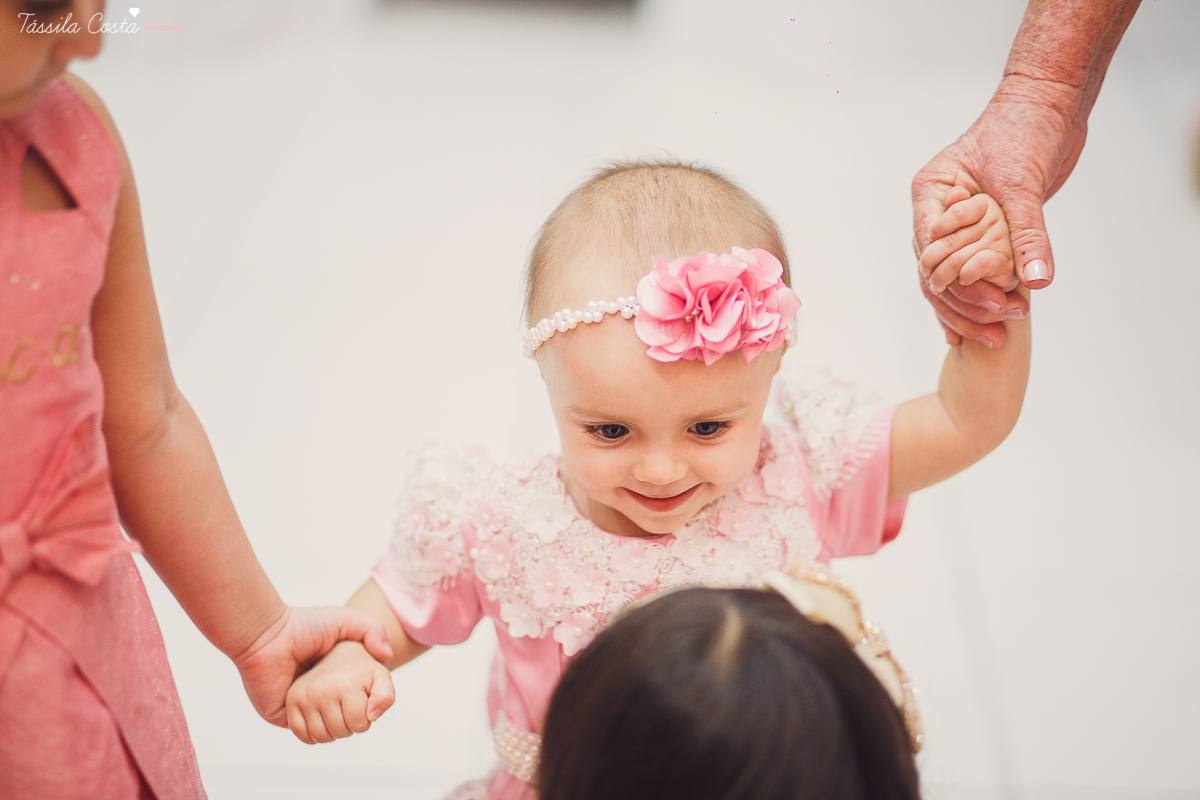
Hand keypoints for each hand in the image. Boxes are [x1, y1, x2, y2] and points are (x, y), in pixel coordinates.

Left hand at [232, 605, 393, 727]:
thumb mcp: (344, 619)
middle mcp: (320, 695)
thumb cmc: (302, 625)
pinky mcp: (286, 717)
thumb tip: (386, 657)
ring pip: (330, 732)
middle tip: (350, 694)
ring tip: (335, 702)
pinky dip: (317, 730)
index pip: (361, 700)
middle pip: (349, 720)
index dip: (370, 699)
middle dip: (356, 714)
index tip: (369, 689)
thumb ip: (373, 629)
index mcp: (333, 677)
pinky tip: (321, 711)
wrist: (267, 636)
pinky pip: (307, 736)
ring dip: (337, 723)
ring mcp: (303, 708)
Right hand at [912, 75, 1085, 343]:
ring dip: (971, 308)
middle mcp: (937, 211)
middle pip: (934, 272)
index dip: (953, 281)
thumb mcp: (1024, 183)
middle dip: (963, 304)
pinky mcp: (980, 230)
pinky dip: (979, 299)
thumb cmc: (1026, 127)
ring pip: (949, 278)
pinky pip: (971, 272)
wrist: (1049, 102)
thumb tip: (1038, 280)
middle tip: (997, 328)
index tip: (988, 304)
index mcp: (932, 192)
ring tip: (997, 336)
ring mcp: (957, 223)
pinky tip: (983, 330)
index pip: (929, 249)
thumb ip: (1028, 233)